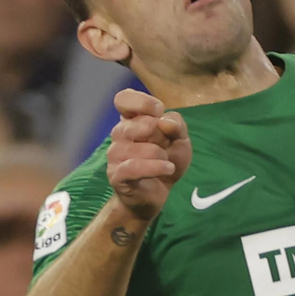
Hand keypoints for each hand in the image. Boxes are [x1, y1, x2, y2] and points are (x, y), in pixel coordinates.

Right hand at [106, 88, 191, 222]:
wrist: (156, 196)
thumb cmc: (165, 162)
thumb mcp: (180, 141)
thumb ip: (177, 126)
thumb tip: (164, 121)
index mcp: (130, 120)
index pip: (123, 99)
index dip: (143, 102)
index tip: (158, 112)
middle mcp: (119, 134)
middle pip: (142, 123)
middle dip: (162, 136)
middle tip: (165, 147)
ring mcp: (115, 154)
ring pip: (141, 147)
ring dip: (160, 155)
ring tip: (166, 163)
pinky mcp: (116, 175)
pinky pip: (135, 167)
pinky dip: (156, 167)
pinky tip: (168, 169)